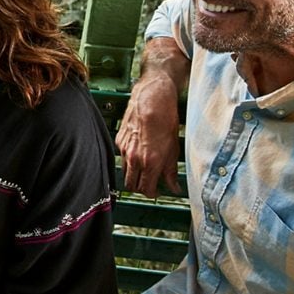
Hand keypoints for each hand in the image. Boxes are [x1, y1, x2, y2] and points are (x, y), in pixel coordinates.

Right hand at [116, 71, 181, 197]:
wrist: (152, 98)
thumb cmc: (166, 119)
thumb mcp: (173, 148)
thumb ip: (171, 171)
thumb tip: (173, 186)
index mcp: (150, 162)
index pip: (146, 189)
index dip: (152, 194)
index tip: (157, 192)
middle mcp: (135, 158)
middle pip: (131, 185)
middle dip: (140, 187)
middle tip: (150, 184)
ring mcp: (125, 149)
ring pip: (125, 171)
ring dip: (134, 174)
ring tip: (145, 168)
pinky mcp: (119, 140)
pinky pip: (122, 156)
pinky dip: (129, 159)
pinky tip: (139, 152)